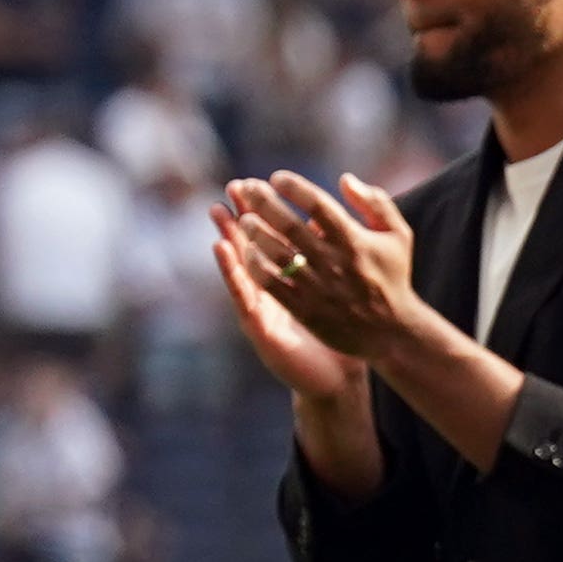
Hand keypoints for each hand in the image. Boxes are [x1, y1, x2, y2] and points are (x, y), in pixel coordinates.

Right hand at [211, 197, 367, 405]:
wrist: (342, 379)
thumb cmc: (343, 333)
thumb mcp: (340, 288)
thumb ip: (334, 254)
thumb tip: (326, 220)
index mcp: (292, 278)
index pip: (274, 238)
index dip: (264, 211)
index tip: (258, 183)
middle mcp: (274, 289)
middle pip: (253, 247)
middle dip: (242, 216)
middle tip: (232, 187)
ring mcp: (264, 307)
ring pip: (242, 267)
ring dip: (228, 238)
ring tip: (219, 211)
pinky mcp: (261, 326)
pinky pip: (244, 295)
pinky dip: (232, 272)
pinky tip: (222, 250)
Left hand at [224, 170, 425, 362]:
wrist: (393, 332)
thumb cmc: (392, 277)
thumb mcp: (399, 236)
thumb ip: (376, 204)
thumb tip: (345, 179)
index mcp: (356, 242)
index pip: (318, 205)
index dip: (294, 187)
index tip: (277, 177)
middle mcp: (334, 262)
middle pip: (289, 225)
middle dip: (263, 202)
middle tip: (248, 188)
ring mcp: (317, 287)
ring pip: (276, 252)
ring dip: (255, 231)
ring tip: (245, 219)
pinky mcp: (305, 308)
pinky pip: (271, 282)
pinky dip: (256, 264)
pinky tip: (248, 251)